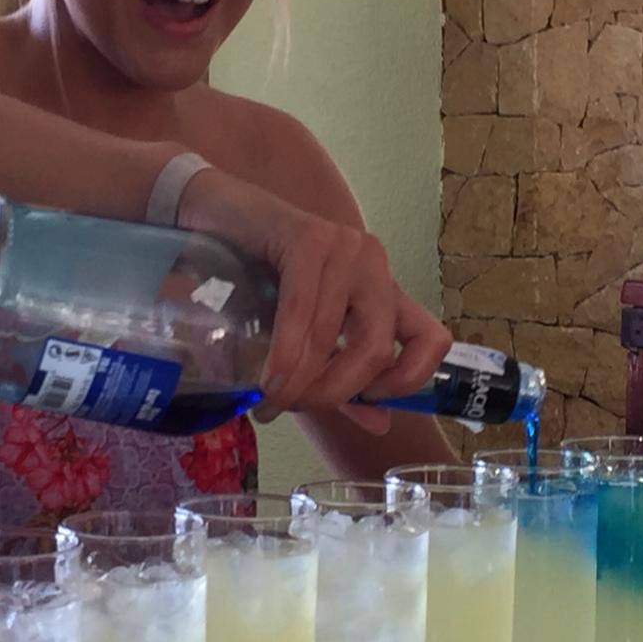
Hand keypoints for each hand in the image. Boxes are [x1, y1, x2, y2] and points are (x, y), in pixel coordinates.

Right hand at [176, 169, 451, 431]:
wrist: (212, 216)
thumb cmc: (256, 279)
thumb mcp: (305, 336)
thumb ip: (344, 380)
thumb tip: (382, 424)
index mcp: (384, 290)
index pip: (430, 338)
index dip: (409, 380)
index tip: (367, 402)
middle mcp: (374, 266)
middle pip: (376, 349)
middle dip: (332, 392)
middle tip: (292, 407)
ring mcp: (344, 248)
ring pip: (331, 336)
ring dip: (296, 382)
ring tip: (267, 401)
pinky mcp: (309, 238)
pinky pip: (301, 311)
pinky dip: (282, 355)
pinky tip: (264, 379)